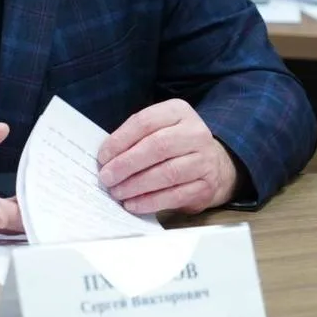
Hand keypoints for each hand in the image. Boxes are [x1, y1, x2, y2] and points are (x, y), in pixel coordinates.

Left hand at [96, 99, 238, 214]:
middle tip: (107, 177)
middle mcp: (195, 132)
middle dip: (126, 164)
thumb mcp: (158, 130)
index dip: (120, 140)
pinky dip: (151, 201)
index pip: (145, 121)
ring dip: (136, 185)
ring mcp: (205, 159)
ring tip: (117, 192)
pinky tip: (134, 204)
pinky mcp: (207, 185)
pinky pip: (175, 195)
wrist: (213, 164)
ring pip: (167, 173)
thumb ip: (134, 138)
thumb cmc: (174, 146)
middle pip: (157, 147)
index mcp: (179, 112)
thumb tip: (105, 159)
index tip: (103, 157)